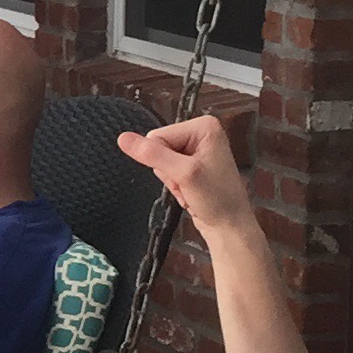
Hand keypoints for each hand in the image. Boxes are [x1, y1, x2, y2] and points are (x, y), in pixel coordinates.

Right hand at [117, 115, 255, 239]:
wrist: (228, 226)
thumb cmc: (218, 200)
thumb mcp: (183, 174)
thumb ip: (152, 154)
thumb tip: (124, 139)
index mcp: (203, 126)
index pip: (157, 135)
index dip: (161, 159)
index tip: (184, 174)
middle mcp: (200, 134)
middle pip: (158, 147)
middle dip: (168, 171)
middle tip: (188, 183)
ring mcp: (196, 149)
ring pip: (160, 161)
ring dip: (171, 180)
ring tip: (190, 188)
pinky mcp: (192, 163)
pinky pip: (167, 170)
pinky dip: (174, 185)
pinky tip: (190, 191)